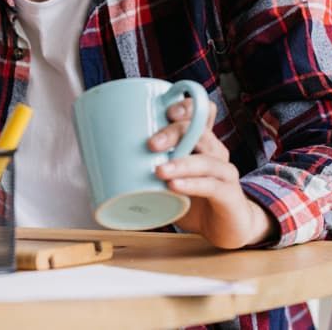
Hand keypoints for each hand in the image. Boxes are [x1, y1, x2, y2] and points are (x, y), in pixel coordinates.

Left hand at [149, 97, 278, 248]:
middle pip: (199, 131)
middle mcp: (216, 151)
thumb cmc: (192, 197)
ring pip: (206, 159)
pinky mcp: (229, 195)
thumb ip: (146, 164)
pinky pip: (211, 185)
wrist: (226, 227)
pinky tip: (174, 187)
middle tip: (151, 144)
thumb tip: (102, 156)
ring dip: (181, 162)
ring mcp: (224, 172)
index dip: (187, 105)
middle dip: (174, 133)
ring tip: (159, 170)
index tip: (166, 111)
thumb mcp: (168, 176)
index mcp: (201, 141)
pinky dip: (191, 184)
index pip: (202, 110)